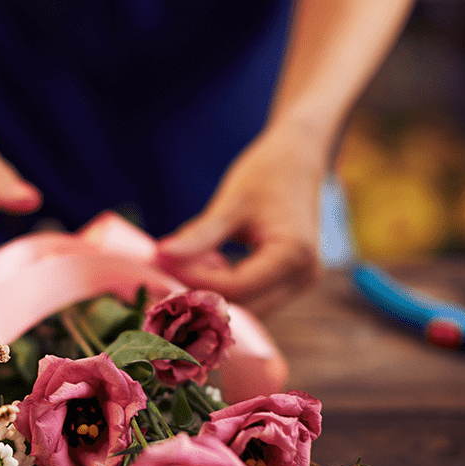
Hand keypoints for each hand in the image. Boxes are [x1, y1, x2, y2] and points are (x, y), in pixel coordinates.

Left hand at [157, 123, 325, 314]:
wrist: (299, 158)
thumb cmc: (268, 172)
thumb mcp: (231, 202)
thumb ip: (199, 235)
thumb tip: (161, 255)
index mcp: (293, 255)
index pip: (237, 287)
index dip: (197, 282)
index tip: (164, 265)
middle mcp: (303, 276)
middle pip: (245, 306)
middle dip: (203, 295)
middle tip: (166, 273)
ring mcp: (300, 282)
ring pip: (248, 307)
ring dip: (213, 294)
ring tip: (184, 266)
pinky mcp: (290, 281)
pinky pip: (254, 297)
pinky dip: (225, 288)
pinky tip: (204, 265)